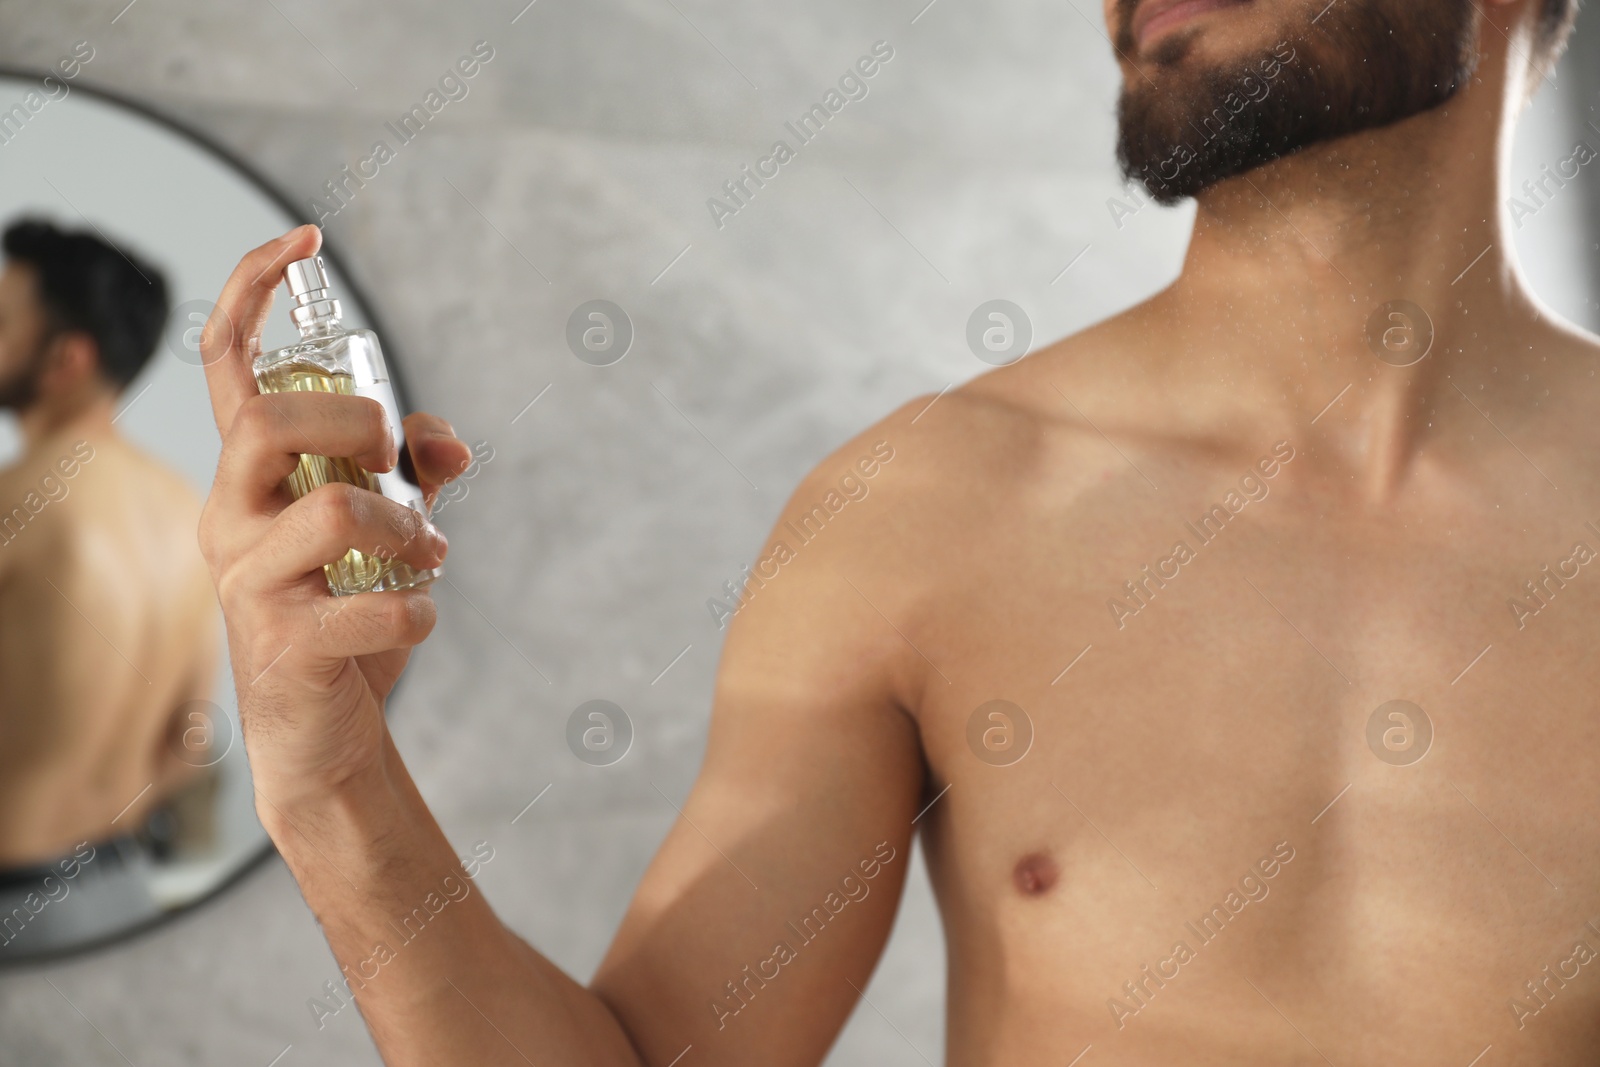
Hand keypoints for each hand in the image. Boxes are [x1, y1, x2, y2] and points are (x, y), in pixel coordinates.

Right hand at [196, 225, 472, 811]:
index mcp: (248, 474)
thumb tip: (447, 442)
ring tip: (430, 556)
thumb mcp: (389, 528)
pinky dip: (418, 610)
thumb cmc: (347, 614)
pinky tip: (417, 616)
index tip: (304, 237)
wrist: (325, 732)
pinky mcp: (283, 647)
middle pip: (271, 422)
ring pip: (331, 513)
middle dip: (357, 426)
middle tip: (396, 464)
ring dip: (409, 530)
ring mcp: (247, 584)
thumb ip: (413, 471)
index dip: (251, 288)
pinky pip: (371, 609)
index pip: (222, 360)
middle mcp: (228, 517)